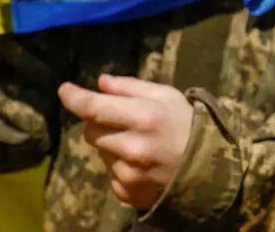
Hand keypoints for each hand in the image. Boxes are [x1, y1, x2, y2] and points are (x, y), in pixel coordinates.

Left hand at [59, 75, 193, 210]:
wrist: (210, 171)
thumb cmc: (187, 126)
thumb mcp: (167, 96)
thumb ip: (131, 87)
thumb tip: (101, 83)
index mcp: (144, 118)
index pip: (95, 107)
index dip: (74, 97)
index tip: (64, 90)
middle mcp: (133, 148)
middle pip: (90, 130)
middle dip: (100, 122)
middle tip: (124, 122)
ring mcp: (128, 173)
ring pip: (99, 151)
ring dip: (110, 145)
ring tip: (139, 144)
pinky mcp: (126, 192)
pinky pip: (108, 172)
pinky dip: (118, 165)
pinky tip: (140, 163)